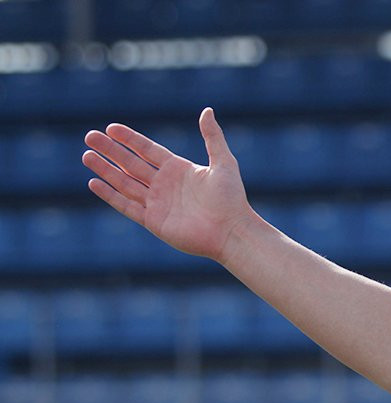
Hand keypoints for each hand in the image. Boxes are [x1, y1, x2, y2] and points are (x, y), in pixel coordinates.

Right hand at [82, 107, 254, 263]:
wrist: (232, 231)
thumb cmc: (231, 198)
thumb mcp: (223, 162)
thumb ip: (213, 137)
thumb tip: (207, 110)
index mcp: (179, 169)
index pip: (148, 150)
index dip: (129, 139)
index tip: (111, 128)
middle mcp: (165, 185)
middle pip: (131, 163)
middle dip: (110, 150)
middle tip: (89, 136)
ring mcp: (157, 203)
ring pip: (124, 183)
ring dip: (105, 170)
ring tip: (86, 155)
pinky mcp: (153, 221)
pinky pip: (127, 206)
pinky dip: (110, 195)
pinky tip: (94, 183)